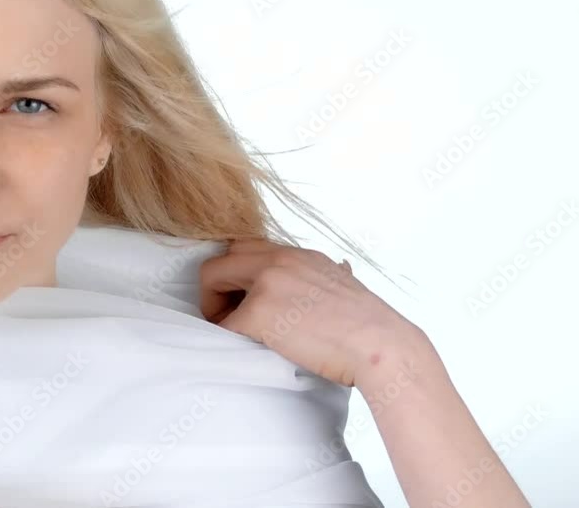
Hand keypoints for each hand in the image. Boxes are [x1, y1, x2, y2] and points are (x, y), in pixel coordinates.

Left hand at [199, 238, 424, 387]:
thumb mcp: (347, 283)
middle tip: (228, 316)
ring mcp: (268, 282)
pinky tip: (244, 346)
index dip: (237, 273)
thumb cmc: (371, 328)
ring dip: (216, 307)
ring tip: (234, 331)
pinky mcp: (259, 312)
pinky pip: (225, 323)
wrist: (382, 347)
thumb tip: (340, 268)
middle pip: (223, 256)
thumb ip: (332, 272)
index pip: (247, 246)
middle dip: (217, 286)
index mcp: (299, 254)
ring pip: (212, 279)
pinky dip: (227, 336)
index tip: (243, 298)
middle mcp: (280, 259)